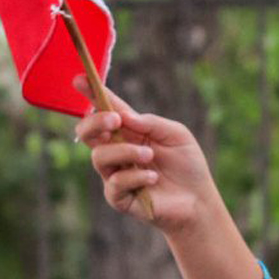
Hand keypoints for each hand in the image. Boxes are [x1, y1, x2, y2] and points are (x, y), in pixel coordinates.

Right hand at [75, 92, 222, 237]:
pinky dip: (135, 176)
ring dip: (125, 152)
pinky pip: (114, 184)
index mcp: (129, 131)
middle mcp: (117, 151)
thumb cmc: (188, 164)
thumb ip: (151, 123)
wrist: (198, 200)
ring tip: (149, 155)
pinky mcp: (120, 198)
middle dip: (96, 122)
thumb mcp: (176, 134)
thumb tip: (124, 116)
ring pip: (100, 157)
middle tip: (115, 121)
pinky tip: (153, 177)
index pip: (106, 110)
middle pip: (87, 133)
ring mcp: (115, 175)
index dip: (91, 94)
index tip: (80, 78)